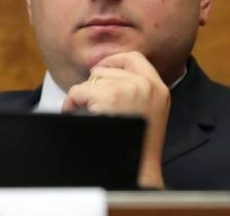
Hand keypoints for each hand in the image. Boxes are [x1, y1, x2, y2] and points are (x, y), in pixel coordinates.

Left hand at [62, 51, 169, 188]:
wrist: (140, 171)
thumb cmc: (138, 147)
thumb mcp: (150, 112)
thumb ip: (138, 92)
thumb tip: (108, 74)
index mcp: (159, 89)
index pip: (135, 58)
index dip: (114, 60)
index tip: (100, 70)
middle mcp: (146, 85)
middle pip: (108, 68)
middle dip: (93, 83)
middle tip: (89, 101)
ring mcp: (129, 90)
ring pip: (92, 79)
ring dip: (83, 94)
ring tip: (85, 111)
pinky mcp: (110, 98)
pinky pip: (79, 91)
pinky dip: (71, 102)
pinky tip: (74, 113)